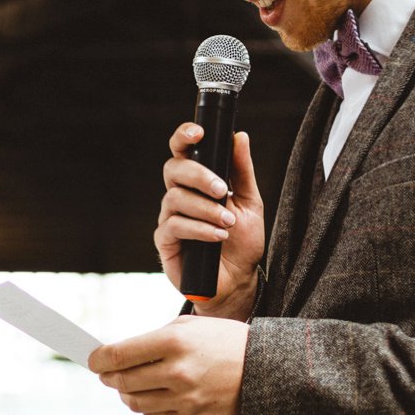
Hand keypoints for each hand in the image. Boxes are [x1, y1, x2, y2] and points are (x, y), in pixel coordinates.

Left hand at [88, 315, 247, 414]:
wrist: (267, 371)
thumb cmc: (227, 342)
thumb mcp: (192, 326)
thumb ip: (154, 338)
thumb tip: (120, 354)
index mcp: (174, 341)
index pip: (118, 355)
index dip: (98, 359)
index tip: (92, 359)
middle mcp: (177, 371)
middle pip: (122, 381)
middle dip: (108, 377)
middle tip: (105, 372)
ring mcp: (185, 399)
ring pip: (135, 402)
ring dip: (125, 393)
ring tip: (127, 385)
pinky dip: (146, 406)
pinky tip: (150, 395)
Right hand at [155, 122, 263, 319]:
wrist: (238, 280)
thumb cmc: (242, 241)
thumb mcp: (250, 202)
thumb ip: (242, 171)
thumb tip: (239, 136)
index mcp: (196, 181)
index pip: (183, 151)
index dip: (184, 137)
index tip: (199, 133)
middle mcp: (179, 195)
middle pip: (173, 169)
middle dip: (199, 175)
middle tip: (222, 189)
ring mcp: (169, 217)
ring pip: (175, 198)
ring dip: (205, 208)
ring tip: (228, 222)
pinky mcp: (165, 241)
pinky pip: (174, 226)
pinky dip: (199, 228)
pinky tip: (217, 236)